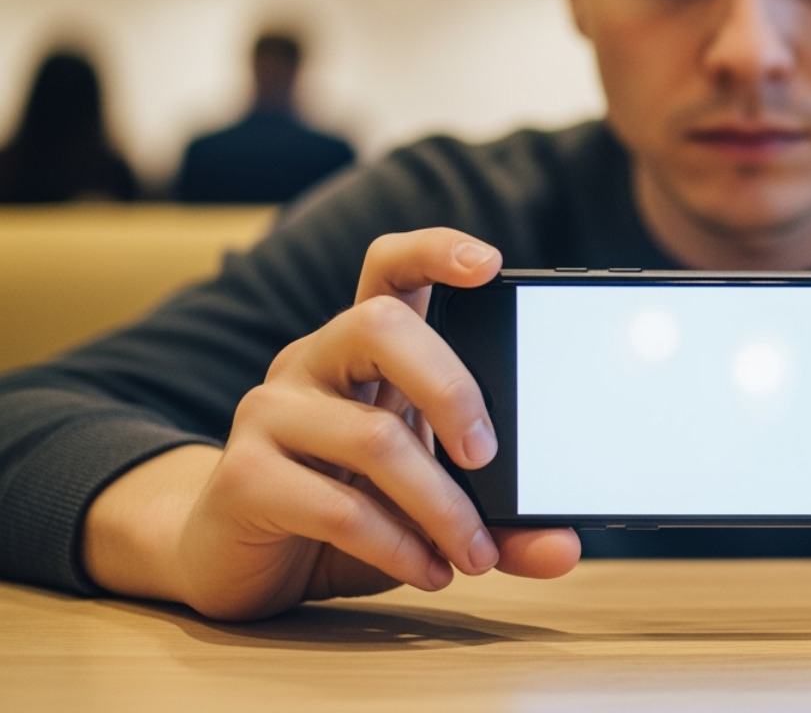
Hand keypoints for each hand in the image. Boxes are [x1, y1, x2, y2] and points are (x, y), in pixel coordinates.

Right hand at [83, 228, 579, 620]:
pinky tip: (429, 570)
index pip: (389, 267)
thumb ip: (497, 522)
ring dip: (441, 504)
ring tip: (474, 553)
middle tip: (487, 455)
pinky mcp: (244, 476)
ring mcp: (271, 412)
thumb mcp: (427, 511)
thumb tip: (562, 548)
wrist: (237, 564)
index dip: (434, 251)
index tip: (491, 264)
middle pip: (380, 324)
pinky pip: (338, 506)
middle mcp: (313, 361)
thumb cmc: (342, 515)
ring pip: (372, 436)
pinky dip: (398, 545)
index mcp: (362, 350)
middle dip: (451, 386)